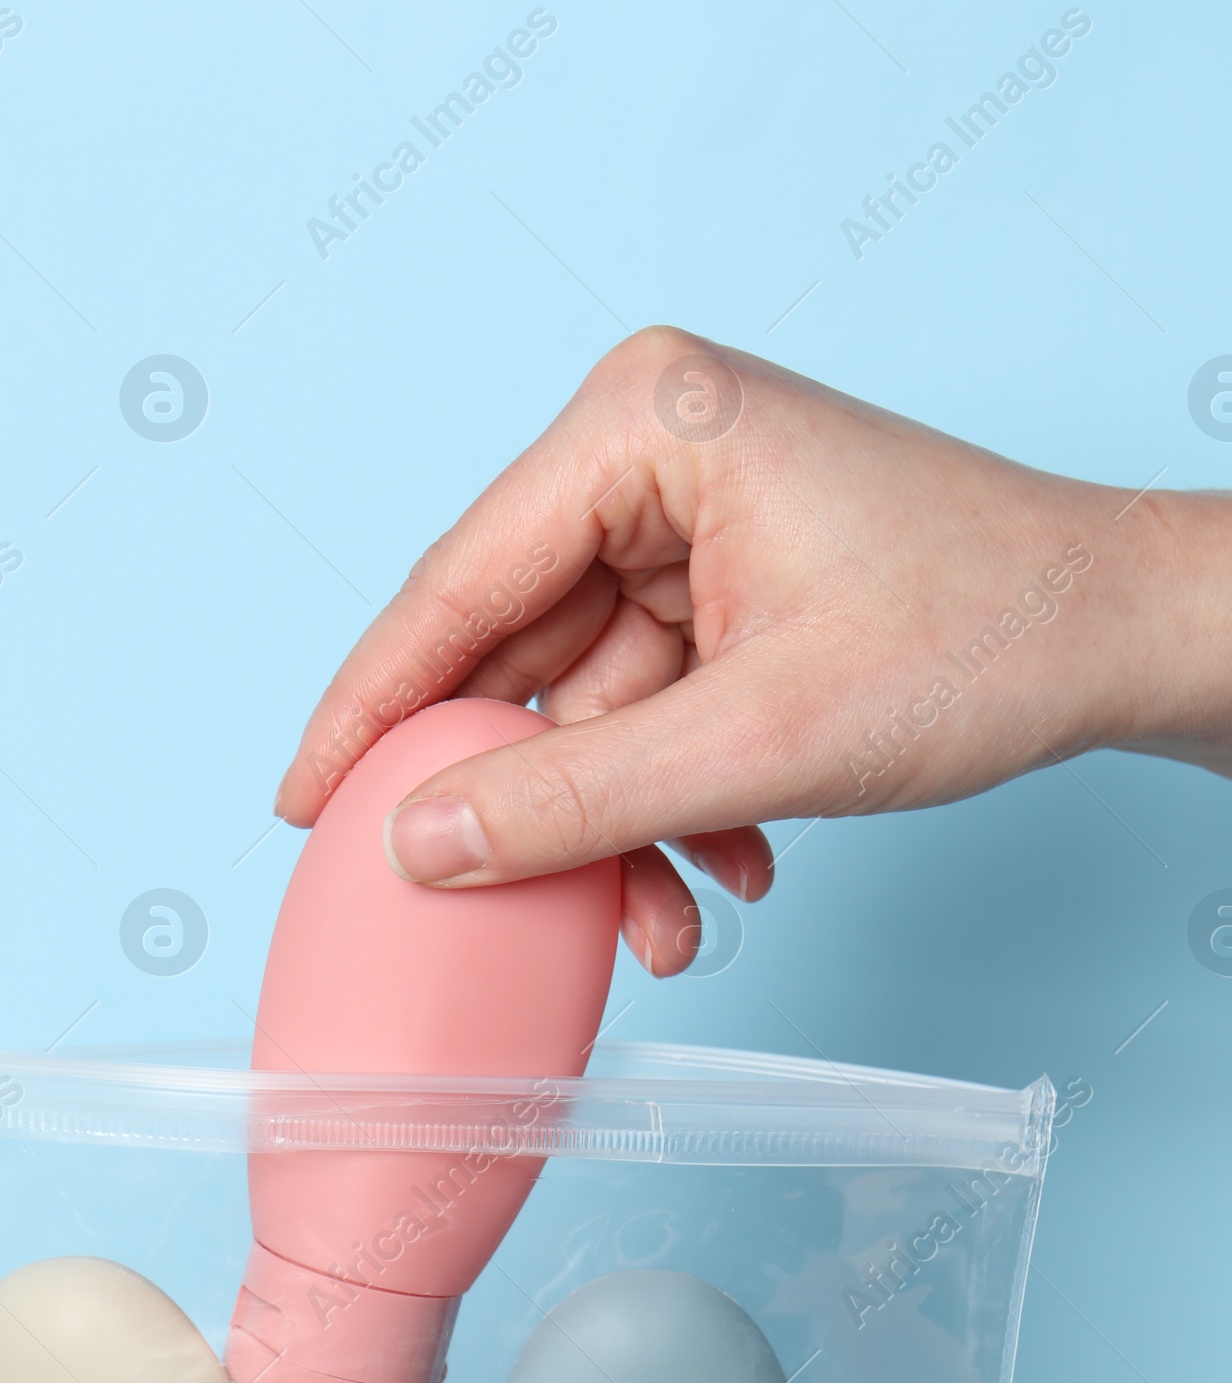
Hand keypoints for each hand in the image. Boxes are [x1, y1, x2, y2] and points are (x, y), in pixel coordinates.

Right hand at [276, 327, 1231, 975]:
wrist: (1116, 641)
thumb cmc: (980, 634)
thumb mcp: (758, 741)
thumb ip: (574, 800)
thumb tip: (417, 842)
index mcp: (640, 423)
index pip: (458, 584)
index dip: (372, 709)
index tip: (302, 809)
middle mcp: (645, 456)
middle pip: (514, 657)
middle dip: (531, 803)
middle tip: (496, 910)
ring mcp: (683, 523)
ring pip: (581, 710)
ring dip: (618, 829)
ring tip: (669, 923)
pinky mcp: (718, 586)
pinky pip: (642, 715)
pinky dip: (668, 803)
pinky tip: (729, 864)